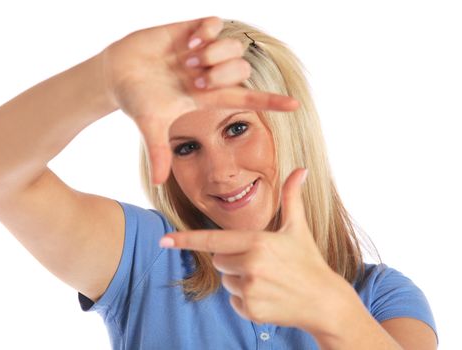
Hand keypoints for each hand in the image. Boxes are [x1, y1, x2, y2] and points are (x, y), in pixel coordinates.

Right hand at [102, 17, 298, 183]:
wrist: (117, 72)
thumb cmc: (135, 99)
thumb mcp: (150, 125)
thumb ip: (158, 151)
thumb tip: (158, 183)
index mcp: (206, 97)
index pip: (247, 99)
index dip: (271, 102)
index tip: (295, 105)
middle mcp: (211, 74)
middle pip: (242, 70)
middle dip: (222, 73)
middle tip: (194, 78)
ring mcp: (203, 52)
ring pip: (233, 48)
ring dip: (214, 54)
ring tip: (186, 60)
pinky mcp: (192, 30)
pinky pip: (216, 24)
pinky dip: (206, 32)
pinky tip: (188, 41)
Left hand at [159, 168, 347, 331]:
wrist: (324, 301)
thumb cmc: (309, 261)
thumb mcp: (298, 228)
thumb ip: (292, 198)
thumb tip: (302, 169)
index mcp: (257, 242)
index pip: (213, 240)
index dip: (186, 240)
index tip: (164, 241)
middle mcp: (251, 265)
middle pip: (219, 260)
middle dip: (233, 259)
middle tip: (261, 263)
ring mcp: (250, 290)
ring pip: (226, 280)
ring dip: (240, 279)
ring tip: (267, 280)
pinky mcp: (251, 311)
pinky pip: (233, 301)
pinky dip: (245, 300)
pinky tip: (267, 295)